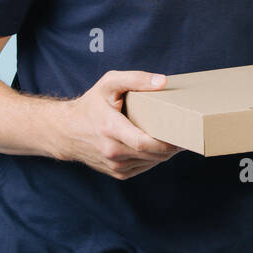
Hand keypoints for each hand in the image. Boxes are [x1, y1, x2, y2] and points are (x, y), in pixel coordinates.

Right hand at [51, 70, 183, 179]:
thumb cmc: (91, 104)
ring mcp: (114, 165)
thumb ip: (136, 79)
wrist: (66, 131)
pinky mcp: (117, 172)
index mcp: (110, 129)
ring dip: (165, 153)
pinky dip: (154, 157)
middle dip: (172, 146)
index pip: (144, 143)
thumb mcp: (109, 83)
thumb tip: (163, 81)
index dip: (166, 142)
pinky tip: (157, 146)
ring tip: (175, 138)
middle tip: (186, 134)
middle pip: (152, 154)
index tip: (182, 134)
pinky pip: (144, 167)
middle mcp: (111, 151)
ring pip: (151, 162)